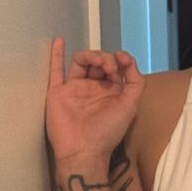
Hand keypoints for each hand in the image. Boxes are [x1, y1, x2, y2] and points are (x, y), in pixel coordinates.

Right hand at [45, 38, 144, 164]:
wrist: (84, 150)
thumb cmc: (108, 130)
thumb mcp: (130, 105)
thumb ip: (135, 82)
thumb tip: (129, 61)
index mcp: (112, 91)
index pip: (117, 67)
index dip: (121, 59)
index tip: (123, 61)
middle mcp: (94, 88)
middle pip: (99, 61)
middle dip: (107, 58)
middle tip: (110, 67)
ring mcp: (75, 89)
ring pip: (81, 62)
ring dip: (91, 55)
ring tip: (99, 62)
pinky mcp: (58, 92)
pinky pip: (55, 70)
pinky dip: (56, 54)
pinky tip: (59, 40)